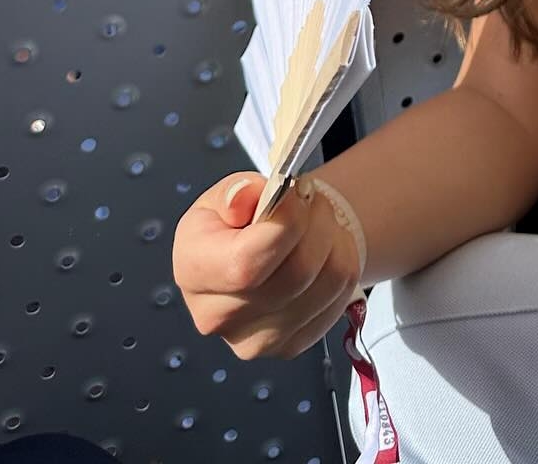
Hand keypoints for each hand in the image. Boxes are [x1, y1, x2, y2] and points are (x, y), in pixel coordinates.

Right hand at [173, 173, 361, 360]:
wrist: (254, 249)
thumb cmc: (237, 220)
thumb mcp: (226, 194)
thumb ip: (236, 191)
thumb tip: (245, 198)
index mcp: (194, 272)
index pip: (247, 264)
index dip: (285, 224)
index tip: (296, 193)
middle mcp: (218, 318)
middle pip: (295, 275)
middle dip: (317, 224)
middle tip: (312, 199)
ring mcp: (256, 341)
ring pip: (327, 284)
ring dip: (335, 240)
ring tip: (319, 222)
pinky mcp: (290, 346)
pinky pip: (339, 297)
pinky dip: (343, 263)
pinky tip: (324, 250)